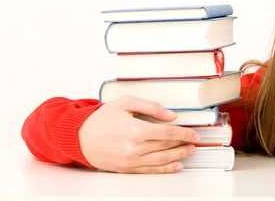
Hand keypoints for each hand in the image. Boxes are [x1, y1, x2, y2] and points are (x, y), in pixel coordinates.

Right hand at [78, 95, 199, 173]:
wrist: (79, 136)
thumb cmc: (100, 119)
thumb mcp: (126, 103)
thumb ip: (151, 107)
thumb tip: (171, 115)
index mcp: (136, 129)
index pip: (168, 133)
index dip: (185, 133)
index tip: (194, 133)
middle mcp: (134, 148)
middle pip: (167, 146)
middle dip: (184, 143)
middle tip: (195, 140)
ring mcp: (130, 160)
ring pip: (162, 160)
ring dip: (179, 156)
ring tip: (190, 151)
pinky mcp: (126, 169)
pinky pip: (150, 170)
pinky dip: (165, 169)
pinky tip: (176, 166)